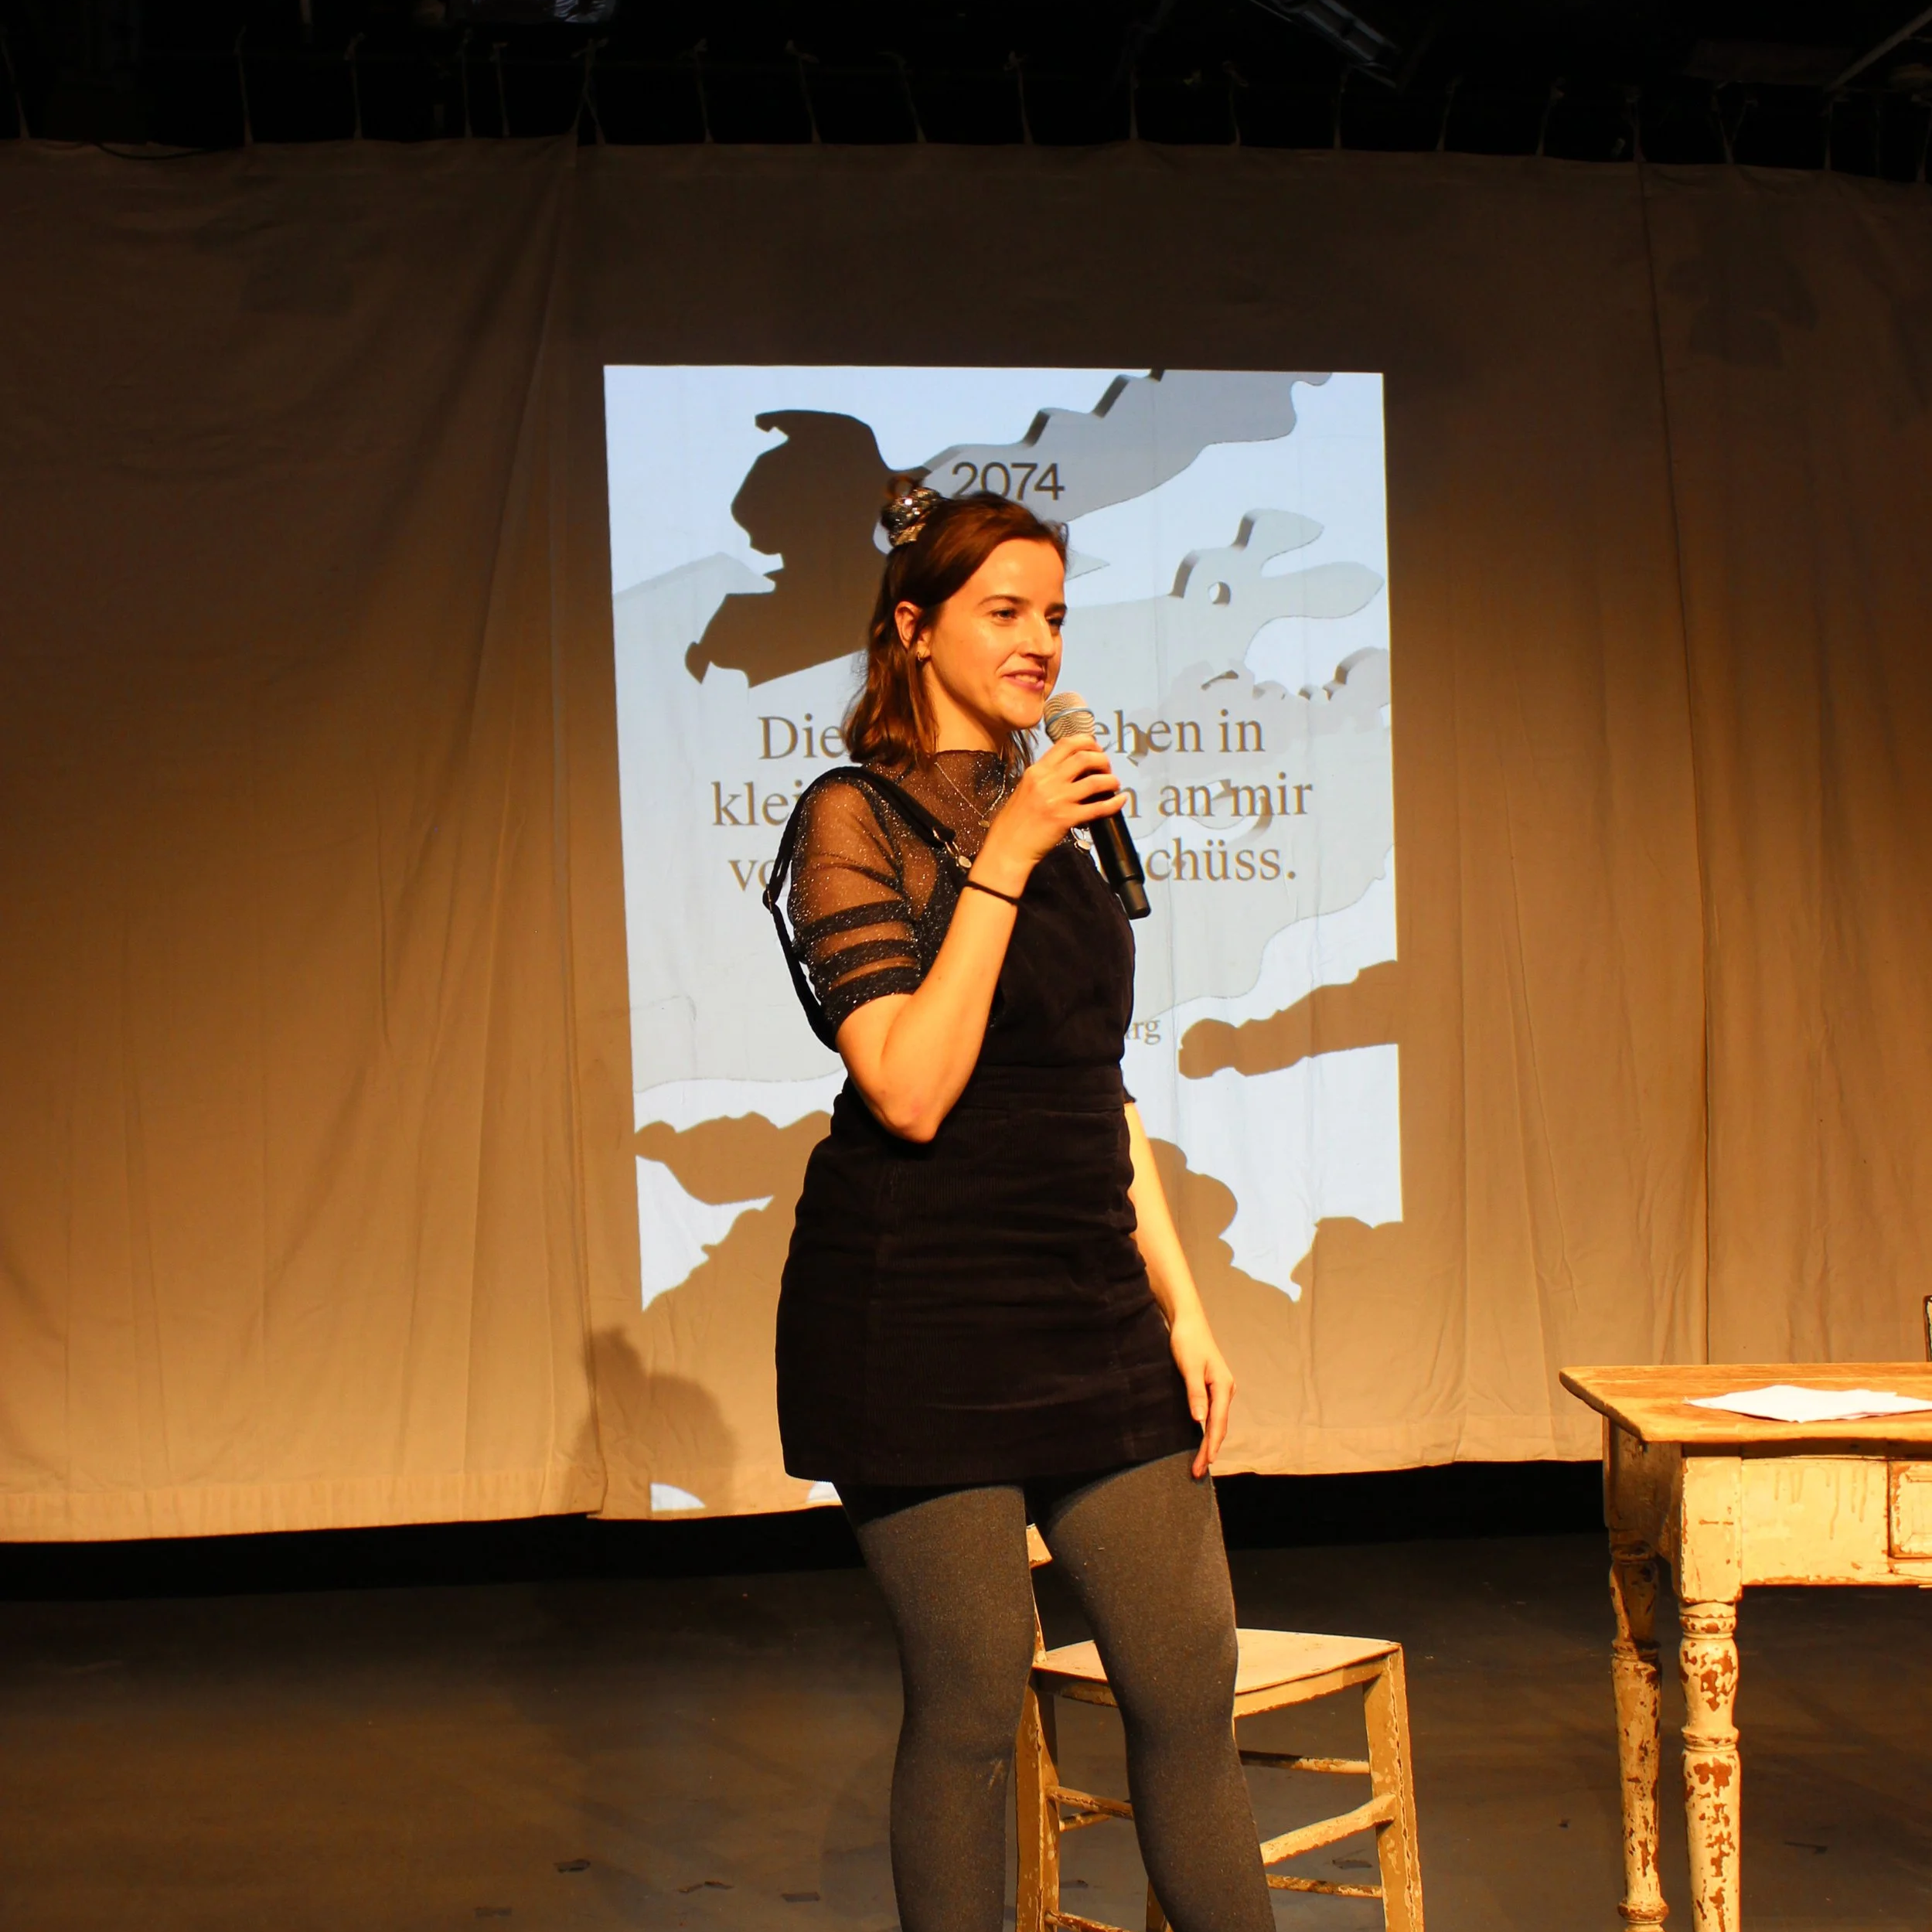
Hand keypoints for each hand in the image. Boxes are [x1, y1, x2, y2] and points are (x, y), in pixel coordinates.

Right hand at [977, 738, 1125, 882]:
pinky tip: (1121, 800)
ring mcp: (1058, 799)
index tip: (1096, 750)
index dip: (1087, 742)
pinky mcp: (1066, 818)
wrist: (1008, 847)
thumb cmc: (1015, 820)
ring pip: (1095, 781)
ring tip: (1114, 784)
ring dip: (1110, 780)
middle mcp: (1048, 780)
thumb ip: (1047, 776)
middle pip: (1084, 757)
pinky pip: (1097, 808)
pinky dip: (1114, 803)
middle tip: (1106, 769)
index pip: (1066, 743)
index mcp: (1037, 770)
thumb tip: (1072, 769)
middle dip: (1102, 760)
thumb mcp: (1026, 788)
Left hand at [1168, 1310, 1235, 1477]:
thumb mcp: (1189, 1367)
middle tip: (1196, 1472)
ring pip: (1217, 1422)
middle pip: (1219, 1427)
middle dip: (1209, 1450)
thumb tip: (1199, 1421)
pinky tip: (1201, 1438)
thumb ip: (1195, 1393)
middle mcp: (1225, 1390)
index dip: (1210, 1446)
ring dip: (1208, 1442)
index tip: (1203, 1465)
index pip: (1218, 1424)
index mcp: (1223, 1386)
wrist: (1188, 1321)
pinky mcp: (1212, 1387)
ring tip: (1199, 1463)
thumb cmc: (1188, 1341)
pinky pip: (1213, 1414)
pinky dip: (1207, 1429)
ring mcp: (1220, 1389)